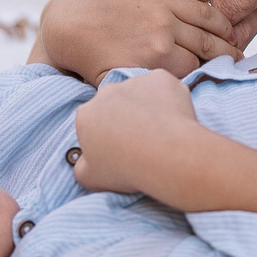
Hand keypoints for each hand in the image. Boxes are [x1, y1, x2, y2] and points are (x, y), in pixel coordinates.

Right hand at [70, 70, 202, 197]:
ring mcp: (135, 82)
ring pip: (141, 93)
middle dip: (125, 117)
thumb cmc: (128, 169)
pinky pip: (165, 87)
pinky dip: (170, 99)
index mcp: (86, 114)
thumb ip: (82, 165)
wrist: (166, 155)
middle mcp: (107, 92)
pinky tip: (175, 119)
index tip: (121, 149)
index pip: (93, 121)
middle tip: (142, 140)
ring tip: (161, 132)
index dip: (107, 136)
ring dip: (147, 106)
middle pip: (115, 103)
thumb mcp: (90, 178)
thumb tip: (85, 160)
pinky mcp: (161, 78)